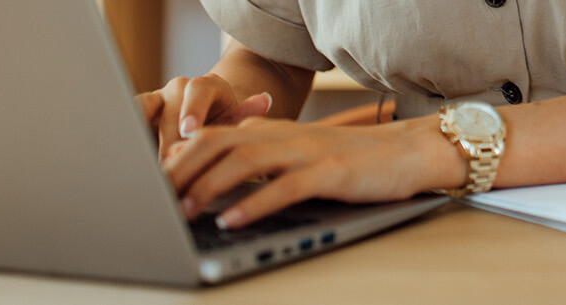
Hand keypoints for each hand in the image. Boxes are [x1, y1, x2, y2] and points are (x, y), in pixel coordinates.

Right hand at [134, 74, 273, 159]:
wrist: (209, 120)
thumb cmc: (226, 124)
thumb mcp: (238, 122)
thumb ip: (247, 115)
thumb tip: (264, 100)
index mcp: (206, 86)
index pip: (198, 91)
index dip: (193, 110)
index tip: (190, 132)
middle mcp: (177, 89)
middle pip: (169, 113)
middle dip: (170, 144)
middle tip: (172, 170)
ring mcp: (155, 101)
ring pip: (140, 114)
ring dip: (142, 142)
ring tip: (145, 169)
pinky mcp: (136, 115)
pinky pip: (126, 121)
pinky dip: (127, 142)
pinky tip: (126, 163)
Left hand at [163, 117, 460, 228]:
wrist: (411, 151)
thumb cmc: (355, 160)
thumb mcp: (299, 155)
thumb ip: (259, 159)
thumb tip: (210, 176)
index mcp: (272, 130)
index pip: (212, 135)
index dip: (178, 157)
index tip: (153, 183)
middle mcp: (285, 135)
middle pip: (218, 143)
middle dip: (181, 171)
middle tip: (157, 201)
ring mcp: (308, 152)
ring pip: (244, 162)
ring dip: (208, 187)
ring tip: (186, 212)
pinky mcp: (331, 172)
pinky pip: (284, 187)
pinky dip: (253, 203)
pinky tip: (233, 220)